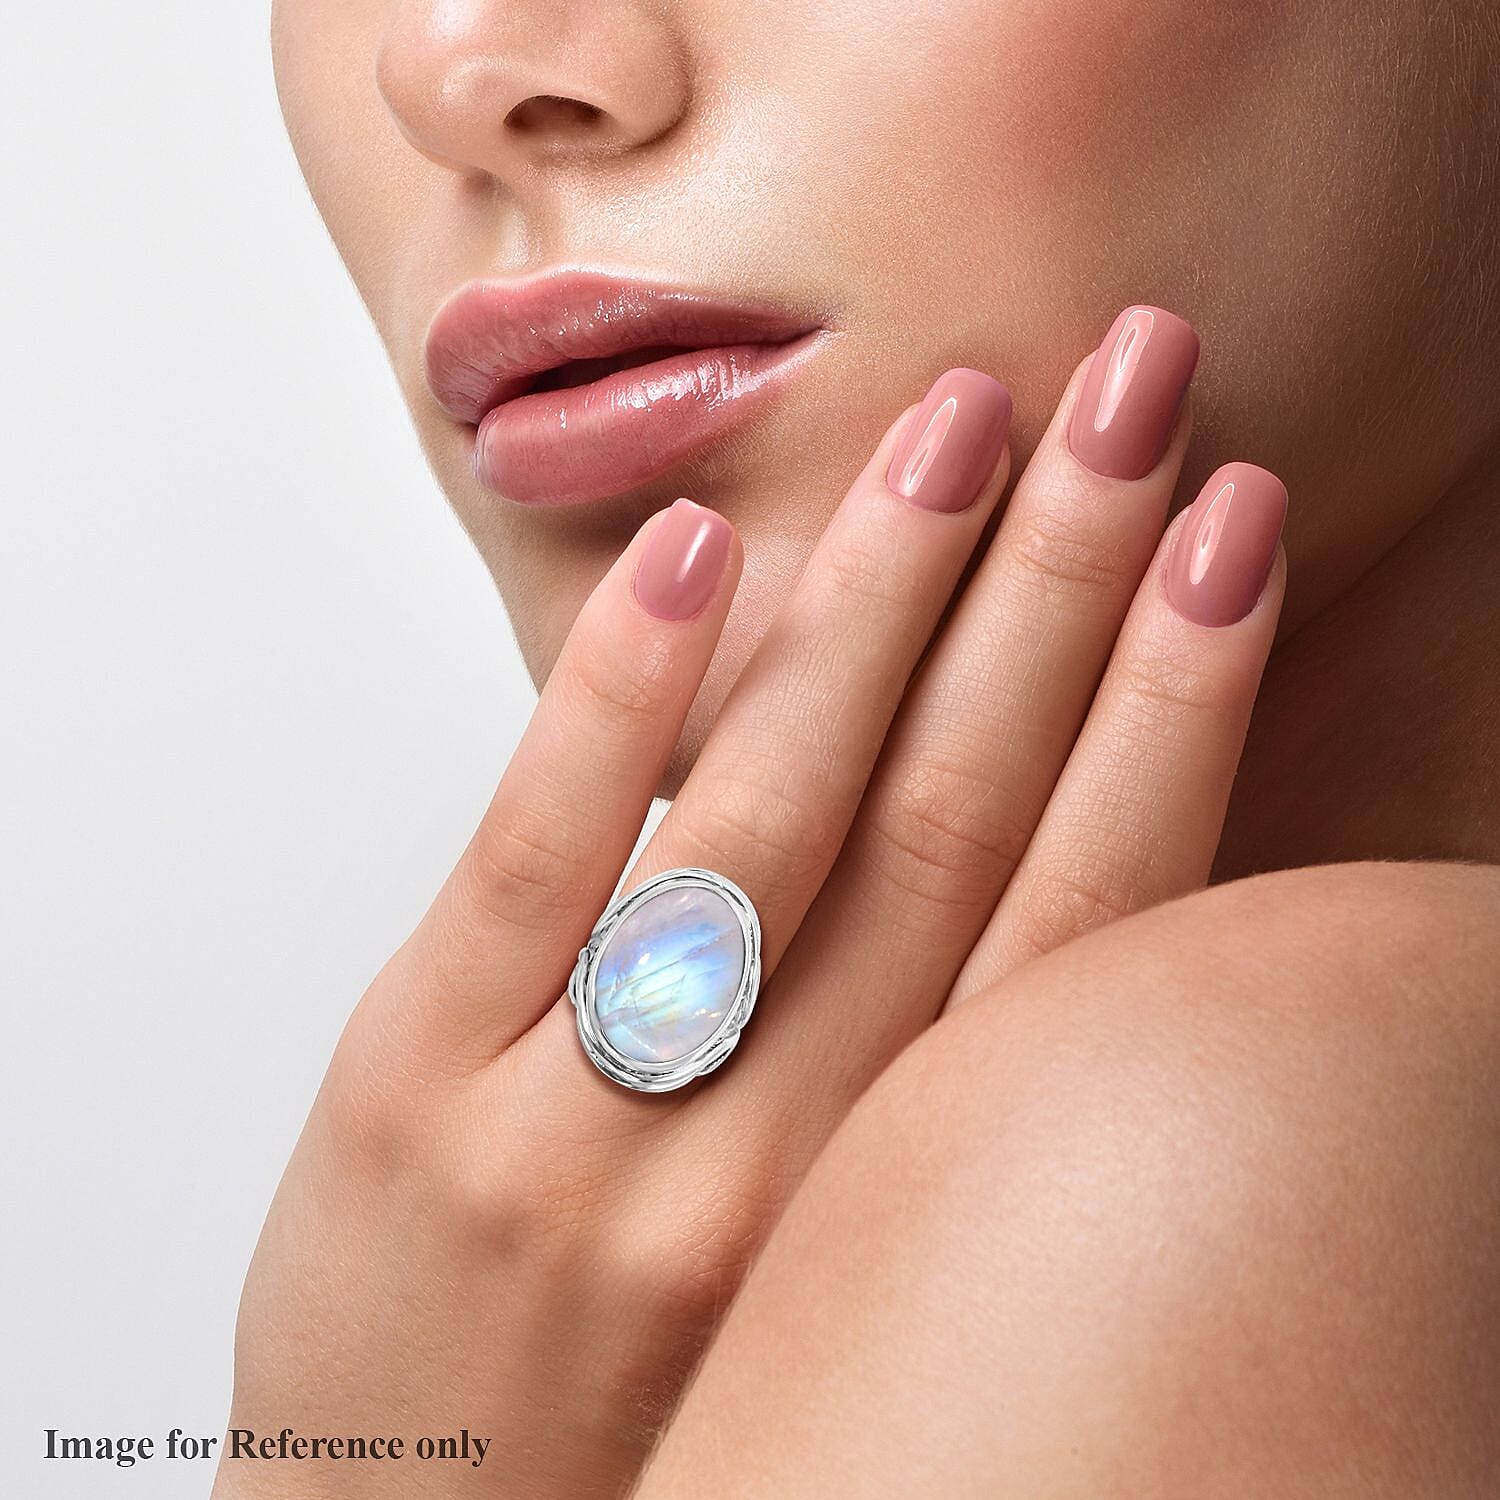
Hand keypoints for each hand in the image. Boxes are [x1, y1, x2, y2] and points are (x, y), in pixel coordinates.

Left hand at [215, 310, 1285, 1498]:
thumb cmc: (652, 1401)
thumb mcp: (830, 1253)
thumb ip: (913, 1061)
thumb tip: (1004, 823)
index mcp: (904, 1195)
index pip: (1083, 912)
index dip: (1179, 700)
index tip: (1234, 524)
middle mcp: (782, 1162)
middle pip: (955, 821)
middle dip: (1058, 585)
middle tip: (1127, 392)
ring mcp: (589, 1124)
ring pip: (772, 818)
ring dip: (881, 601)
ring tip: (959, 421)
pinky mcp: (418, 1095)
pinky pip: (538, 864)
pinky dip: (624, 698)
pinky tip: (704, 551)